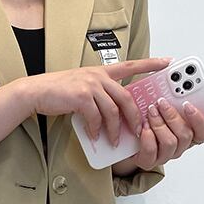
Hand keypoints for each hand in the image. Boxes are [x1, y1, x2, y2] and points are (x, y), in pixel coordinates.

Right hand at [25, 57, 173, 144]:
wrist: (36, 91)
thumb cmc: (58, 91)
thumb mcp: (82, 85)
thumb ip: (98, 92)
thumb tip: (111, 111)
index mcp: (101, 72)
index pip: (130, 65)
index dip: (150, 64)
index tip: (167, 62)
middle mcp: (98, 76)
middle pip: (126, 97)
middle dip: (134, 116)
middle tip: (138, 129)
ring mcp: (90, 86)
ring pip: (113, 110)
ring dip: (115, 129)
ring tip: (114, 140)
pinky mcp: (80, 98)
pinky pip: (96, 118)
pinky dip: (97, 130)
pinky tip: (96, 136)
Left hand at [115, 85, 203, 173]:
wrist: (130, 136)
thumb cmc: (156, 119)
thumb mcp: (175, 104)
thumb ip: (199, 97)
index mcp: (190, 135)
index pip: (203, 133)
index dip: (198, 119)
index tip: (187, 105)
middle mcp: (179, 147)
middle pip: (184, 136)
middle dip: (172, 117)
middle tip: (161, 102)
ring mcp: (164, 156)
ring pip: (169, 143)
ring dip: (159, 125)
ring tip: (150, 112)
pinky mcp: (148, 161)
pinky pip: (151, 151)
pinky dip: (147, 137)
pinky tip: (143, 126)